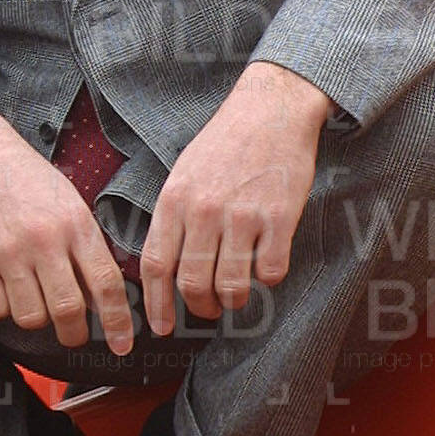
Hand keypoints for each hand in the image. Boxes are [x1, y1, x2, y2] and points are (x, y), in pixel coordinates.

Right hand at [0, 104, 133, 354]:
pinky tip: (7, 288)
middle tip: (74, 334)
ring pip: (31, 316)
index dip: (118, 321)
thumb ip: (87, 246)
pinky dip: (4, 307)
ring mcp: (8, 252)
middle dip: (75, 334)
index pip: (106, 284)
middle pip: (68, 310)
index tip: (123, 345)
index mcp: (76, 225)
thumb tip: (105, 297)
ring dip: (37, 318)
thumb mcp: (71, 204)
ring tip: (36, 300)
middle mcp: (44, 241)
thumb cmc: (30, 181)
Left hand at [141, 63, 336, 333]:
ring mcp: (242, 215)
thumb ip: (174, 216)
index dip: (157, 305)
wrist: (272, 108)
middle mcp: (203, 210)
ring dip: (233, 300)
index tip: (162, 327)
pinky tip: (268, 266)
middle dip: (200, 308)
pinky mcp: (278, 217)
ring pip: (231, 286)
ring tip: (237, 296)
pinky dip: (268, 279)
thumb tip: (166, 266)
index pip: (156, 266)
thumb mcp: (184, 172)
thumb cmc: (226, 142)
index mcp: (174, 200)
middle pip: (192, 283)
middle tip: (208, 309)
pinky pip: (270, 271)